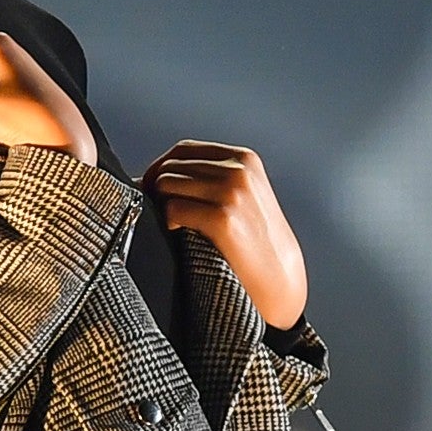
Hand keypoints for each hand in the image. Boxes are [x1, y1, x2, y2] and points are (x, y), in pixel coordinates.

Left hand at [140, 139, 306, 329]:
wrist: (279, 279)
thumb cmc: (255, 242)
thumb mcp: (243, 194)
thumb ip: (211, 176)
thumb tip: (154, 173)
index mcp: (243, 159)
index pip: (184, 150)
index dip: (160, 168)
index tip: (152, 189)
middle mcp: (238, 169)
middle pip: (171, 167)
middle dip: (156, 189)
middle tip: (156, 211)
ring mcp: (231, 192)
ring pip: (167, 184)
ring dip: (162, 205)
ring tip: (174, 225)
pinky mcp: (222, 218)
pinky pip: (173, 209)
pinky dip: (168, 222)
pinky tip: (179, 234)